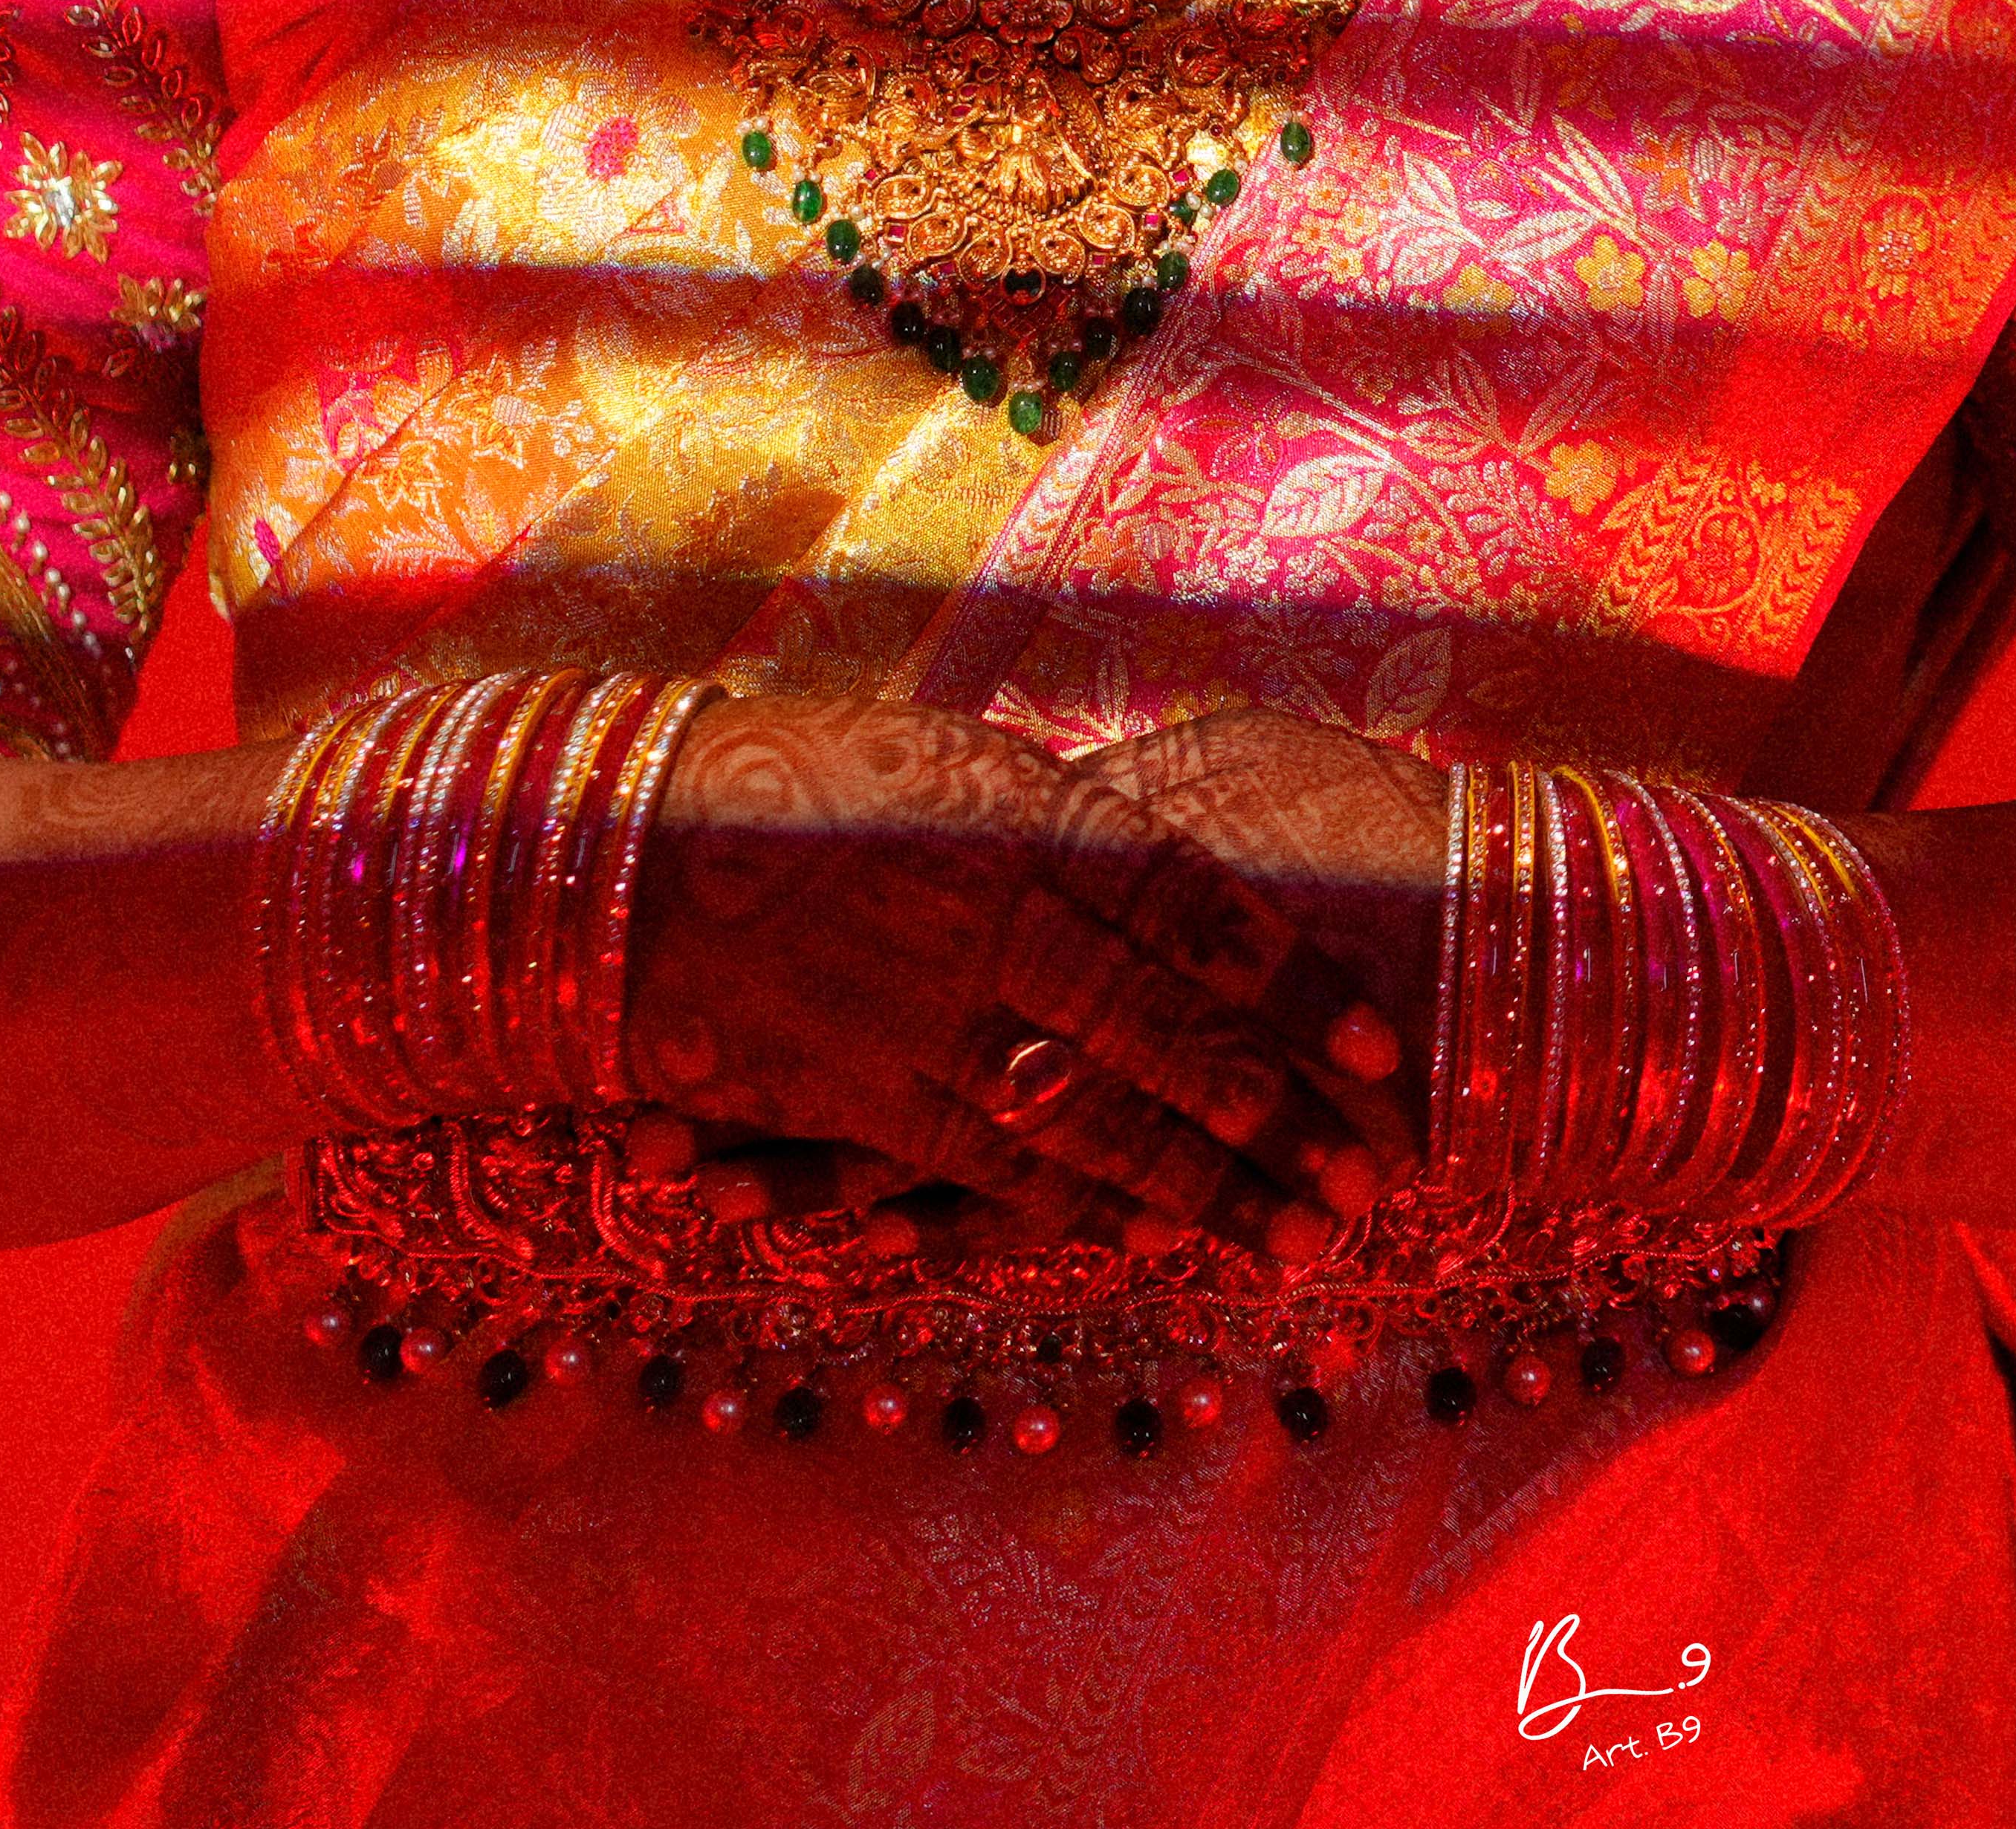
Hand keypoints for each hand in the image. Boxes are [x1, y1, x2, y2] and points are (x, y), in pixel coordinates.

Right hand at [623, 697, 1413, 1262]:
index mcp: (1033, 817)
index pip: (1202, 909)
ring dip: (1204, 1190)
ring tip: (1299, 1243)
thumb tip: (1181, 856)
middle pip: (1167, 1034)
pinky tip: (1150, 1246)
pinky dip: (1075, 1209)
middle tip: (1371, 1186)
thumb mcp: (965, 767)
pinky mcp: (867, 1093)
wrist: (631, 842)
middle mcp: (994, 917)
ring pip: (1095, 1120)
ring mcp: (930, 1013)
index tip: (1384, 1049)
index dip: (1298, 985)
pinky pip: (992, 1167)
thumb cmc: (815, 781)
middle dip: (1279, 1119)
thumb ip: (1073, 824)